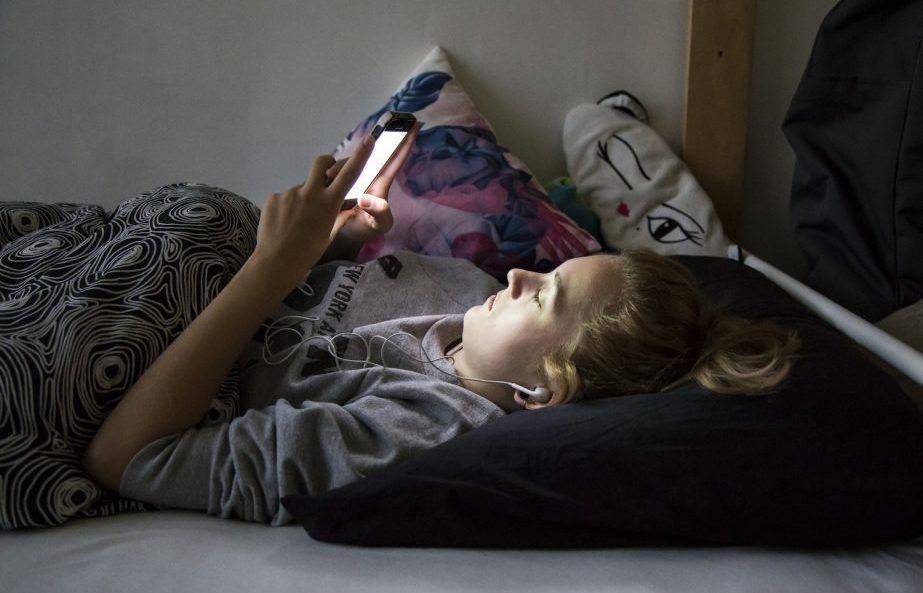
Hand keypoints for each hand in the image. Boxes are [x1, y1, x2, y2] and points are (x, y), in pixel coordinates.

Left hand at [251, 134, 375, 288]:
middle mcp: (310, 193)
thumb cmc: (308, 253)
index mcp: (328, 204)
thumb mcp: (328, 236)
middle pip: (321, 163)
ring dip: (302, 199)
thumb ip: (338, 217)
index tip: (369, 140)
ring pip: (301, 189)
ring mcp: (289, 194)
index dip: (360, 156)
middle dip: (326, 163)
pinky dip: (286, 208)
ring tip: (296, 223)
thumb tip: (348, 208)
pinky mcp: (273, 198)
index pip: (348, 175)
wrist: (276, 263)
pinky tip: (283, 224)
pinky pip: (284, 199)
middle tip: (326, 174)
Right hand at [325, 123, 418, 244]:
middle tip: (357, 145)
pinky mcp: (340, 179)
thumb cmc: (369, 227)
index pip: (397, 160)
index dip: (406, 143)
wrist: (347, 235)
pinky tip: (324, 178)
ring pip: (349, 160)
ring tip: (330, 175)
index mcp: (382, 184)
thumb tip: (364, 199)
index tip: (415, 124)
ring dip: (340, 164)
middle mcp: (370, 175)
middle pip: (370, 153)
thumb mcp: (378, 224)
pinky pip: (336, 167)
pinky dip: (329, 170)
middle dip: (365, 146)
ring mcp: (355, 176)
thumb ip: (377, 212)